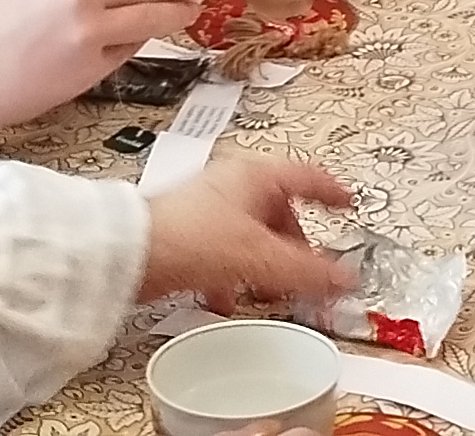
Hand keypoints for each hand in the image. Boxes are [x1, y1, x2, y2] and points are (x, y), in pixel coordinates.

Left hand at [137, 153, 359, 307]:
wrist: (127, 255)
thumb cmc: (187, 236)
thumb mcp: (260, 257)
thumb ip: (307, 271)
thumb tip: (345, 279)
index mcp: (254, 176)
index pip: (306, 177)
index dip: (330, 192)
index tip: (346, 204)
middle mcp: (231, 188)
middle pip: (279, 214)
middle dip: (295, 246)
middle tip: (308, 270)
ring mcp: (208, 212)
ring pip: (251, 238)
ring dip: (265, 267)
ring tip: (270, 291)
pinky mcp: (187, 238)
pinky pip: (224, 257)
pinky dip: (234, 278)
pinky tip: (230, 299)